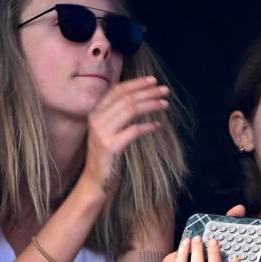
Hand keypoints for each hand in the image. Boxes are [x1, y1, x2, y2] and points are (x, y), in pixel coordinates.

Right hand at [81, 76, 170, 199]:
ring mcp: (101, 133)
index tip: (153, 81)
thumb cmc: (107, 156)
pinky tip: (157, 126)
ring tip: (165, 104)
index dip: (136, 83)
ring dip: (151, 105)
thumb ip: (117, 115)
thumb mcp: (109, 131)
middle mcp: (96, 120)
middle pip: (126, 98)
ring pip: (130, 110)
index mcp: (95, 113)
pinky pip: (133, 130)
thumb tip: (140, 97)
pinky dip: (147, 126)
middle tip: (165, 90)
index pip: (116, 90)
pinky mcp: (110, 146)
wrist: (96, 181)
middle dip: (148, 92)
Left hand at [159, 205, 246, 261]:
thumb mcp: (213, 242)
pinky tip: (186, 243)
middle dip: (215, 258)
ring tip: (196, 239)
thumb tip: (239, 209)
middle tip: (213, 241)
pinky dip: (183, 253)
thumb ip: (228, 226)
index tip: (236, 258)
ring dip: (198, 253)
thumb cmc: (198, 254)